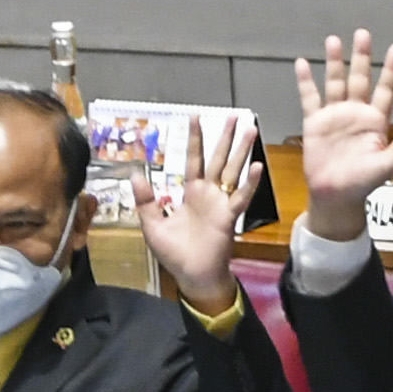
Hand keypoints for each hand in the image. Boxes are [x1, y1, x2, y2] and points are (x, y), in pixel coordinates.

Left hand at [137, 112, 262, 314]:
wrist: (192, 276)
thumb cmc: (175, 253)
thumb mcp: (152, 225)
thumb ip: (145, 200)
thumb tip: (135, 174)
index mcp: (190, 193)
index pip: (193, 159)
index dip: (195, 139)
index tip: (196, 117)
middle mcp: (208, 193)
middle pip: (219, 158)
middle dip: (226, 137)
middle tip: (237, 116)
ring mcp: (221, 203)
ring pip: (233, 171)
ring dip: (242, 151)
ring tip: (251, 130)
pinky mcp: (229, 217)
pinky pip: (241, 197)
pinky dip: (249, 183)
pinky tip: (257, 167)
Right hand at [292, 31, 392, 239]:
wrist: (336, 197)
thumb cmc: (364, 183)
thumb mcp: (388, 164)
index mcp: (376, 122)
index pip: (386, 90)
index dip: (391, 70)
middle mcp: (356, 113)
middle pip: (360, 79)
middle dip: (361, 57)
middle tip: (363, 33)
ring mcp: (335, 116)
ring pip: (335, 83)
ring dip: (334, 62)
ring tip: (333, 40)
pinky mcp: (315, 123)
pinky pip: (309, 98)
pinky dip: (305, 81)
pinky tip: (302, 63)